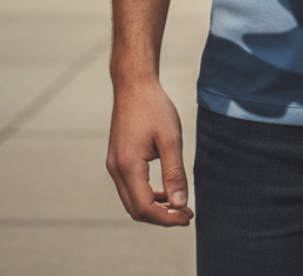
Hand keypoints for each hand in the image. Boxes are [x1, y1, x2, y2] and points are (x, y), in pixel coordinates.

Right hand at [106, 79, 192, 225]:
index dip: (167, 218)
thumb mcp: (170, 139)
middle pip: (136, 209)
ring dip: (154, 207)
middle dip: (161, 217)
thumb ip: (175, 174)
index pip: (145, 208)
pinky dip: (147, 194)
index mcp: (128, 166)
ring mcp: (114, 165)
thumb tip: (180, 204)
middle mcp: (116, 170)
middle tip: (186, 214)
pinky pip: (130, 187)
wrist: (134, 85)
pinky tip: (165, 190)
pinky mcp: (116, 159)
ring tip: (179, 205)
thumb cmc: (154, 108)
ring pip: (131, 200)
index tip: (188, 216)